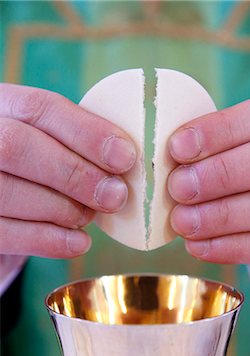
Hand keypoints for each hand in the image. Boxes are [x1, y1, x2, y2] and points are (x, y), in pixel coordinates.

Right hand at [0, 84, 135, 257]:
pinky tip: (78, 242)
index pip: (40, 108)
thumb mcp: (51, 144)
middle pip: (18, 146)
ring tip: (89, 216)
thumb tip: (124, 161)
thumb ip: (78, 145)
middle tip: (115, 196)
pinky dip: (49, 240)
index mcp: (3, 107)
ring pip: (8, 190)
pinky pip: (5, 233)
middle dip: (75, 173)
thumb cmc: (35, 169)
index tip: (124, 157)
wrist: (1, 205)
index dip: (87, 132)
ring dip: (63, 209)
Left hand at [168, 95, 249, 293]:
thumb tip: (170, 161)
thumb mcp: (240, 158)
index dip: (220, 130)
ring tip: (183, 221)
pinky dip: (231, 247)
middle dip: (222, 173)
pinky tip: (199, 245)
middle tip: (178, 188)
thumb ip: (215, 152)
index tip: (178, 147)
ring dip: (222, 215)